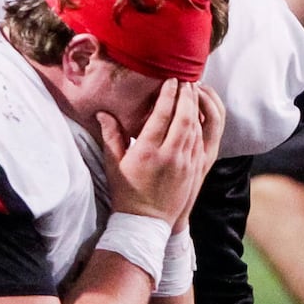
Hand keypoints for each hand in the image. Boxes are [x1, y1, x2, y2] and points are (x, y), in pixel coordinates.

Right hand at [97, 80, 205, 226]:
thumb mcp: (113, 164)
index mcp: (147, 151)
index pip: (162, 114)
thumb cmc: (126, 193)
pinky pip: (201, 142)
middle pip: (184, 117)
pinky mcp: (194, 171)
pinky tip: (198, 116)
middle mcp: (169, 155)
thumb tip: (102, 113)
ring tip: (193, 93)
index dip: (169, 94)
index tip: (171, 80)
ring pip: (195, 128)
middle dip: (187, 96)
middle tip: (186, 80)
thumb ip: (110, 136)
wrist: (146, 223)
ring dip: (196, 108)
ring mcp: (185, 163)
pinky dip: (200, 125)